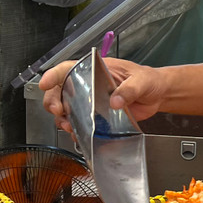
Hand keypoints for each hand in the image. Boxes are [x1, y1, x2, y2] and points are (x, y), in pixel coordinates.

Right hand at [37, 57, 165, 133]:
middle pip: (60, 90)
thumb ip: (129, 89)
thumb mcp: (141, 80)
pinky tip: (77, 134)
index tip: (45, 83)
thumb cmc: (148, 80)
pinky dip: (76, 130)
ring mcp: (91, 101)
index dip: (53, 75)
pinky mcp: (97, 116)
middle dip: (53, 101)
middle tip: (58, 111)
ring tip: (68, 126)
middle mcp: (89, 85)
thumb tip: (115, 101)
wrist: (157, 95)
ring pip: (66, 108)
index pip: (68, 68)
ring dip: (62, 118)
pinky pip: (80, 123)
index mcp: (96, 69)